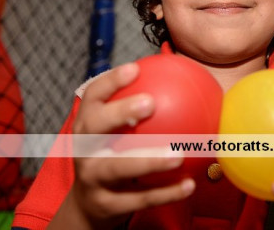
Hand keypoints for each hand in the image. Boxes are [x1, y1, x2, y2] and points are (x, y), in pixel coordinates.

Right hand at [48, 63, 194, 229]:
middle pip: (95, 127)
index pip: (93, 96)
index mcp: (88, 124)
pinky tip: (189, 185)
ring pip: (118, 168)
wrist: (91, 204)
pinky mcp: (106, 204)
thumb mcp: (119, 131)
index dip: (110, 81)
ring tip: (178, 154)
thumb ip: (142, 107)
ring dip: (149, 160)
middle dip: (120, 112)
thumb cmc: (115, 153)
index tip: (134, 68)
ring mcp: (92, 177)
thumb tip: (182, 75)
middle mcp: (84, 148)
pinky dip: (165, 193)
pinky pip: (139, 198)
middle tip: (151, 102)